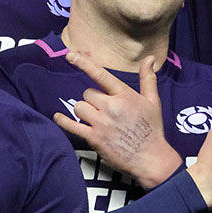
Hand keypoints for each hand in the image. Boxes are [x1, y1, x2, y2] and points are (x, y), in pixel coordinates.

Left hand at [54, 52, 182, 188]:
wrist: (150, 157)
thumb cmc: (152, 129)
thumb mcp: (153, 101)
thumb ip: (148, 79)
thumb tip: (150, 58)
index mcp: (125, 95)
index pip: (101, 75)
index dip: (84, 64)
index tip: (70, 55)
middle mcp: (111, 106)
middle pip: (88, 93)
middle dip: (93, 99)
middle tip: (105, 110)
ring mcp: (101, 123)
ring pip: (80, 107)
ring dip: (84, 111)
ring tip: (97, 119)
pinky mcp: (94, 138)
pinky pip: (72, 125)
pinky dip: (63, 121)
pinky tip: (58, 116)